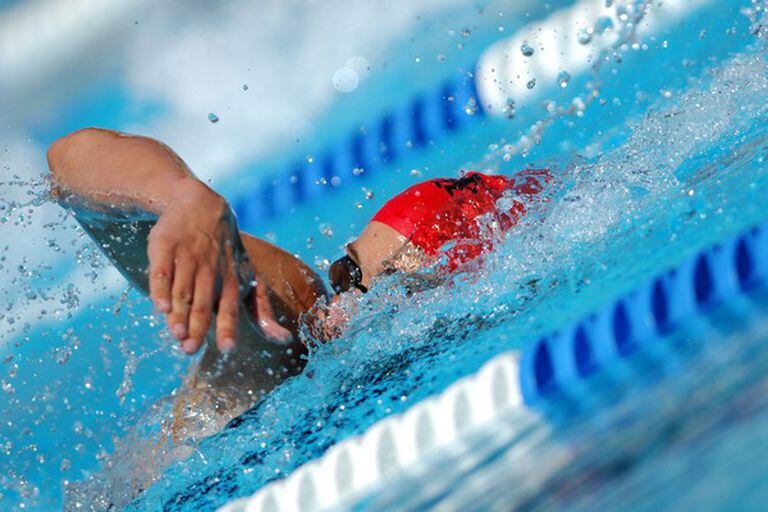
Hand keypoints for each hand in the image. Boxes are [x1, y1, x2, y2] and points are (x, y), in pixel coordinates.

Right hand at [146, 178, 285, 352]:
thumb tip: (284, 340)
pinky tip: (160, 306)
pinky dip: (160, 289)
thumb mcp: (249, 277)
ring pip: (183, 290)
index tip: (226, 347)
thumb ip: (261, 310)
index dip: (228, 327)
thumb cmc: (227, 253)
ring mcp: (188, 257)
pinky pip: (162, 271)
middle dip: (198, 327)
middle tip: (190, 349)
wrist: (200, 205)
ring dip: (179, 313)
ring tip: (177, 334)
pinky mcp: (165, 246)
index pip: (230, 307)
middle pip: (204, 303)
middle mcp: (210, 269)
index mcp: (231, 280)